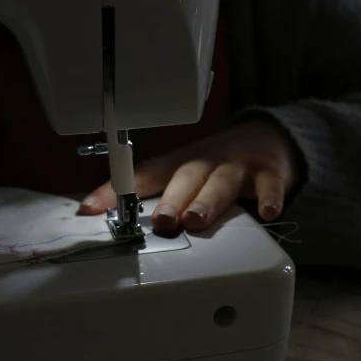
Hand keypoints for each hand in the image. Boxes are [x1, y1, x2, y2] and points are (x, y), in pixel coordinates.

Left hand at [79, 119, 299, 233]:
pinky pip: (269, 186)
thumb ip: (159, 195)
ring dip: (206, 201)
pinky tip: (267, 212)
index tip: (91, 208)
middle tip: (159, 221)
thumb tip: (117, 221)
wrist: (269, 138)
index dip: (116, 190)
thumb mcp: (186, 173)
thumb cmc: (217, 163)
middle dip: (170, 199)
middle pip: (184, 177)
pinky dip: (269, 198)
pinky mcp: (268, 174)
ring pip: (220, 183)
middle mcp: (204, 162)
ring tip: (195, 220)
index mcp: (178, 163)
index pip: (142, 175)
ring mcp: (236, 167)